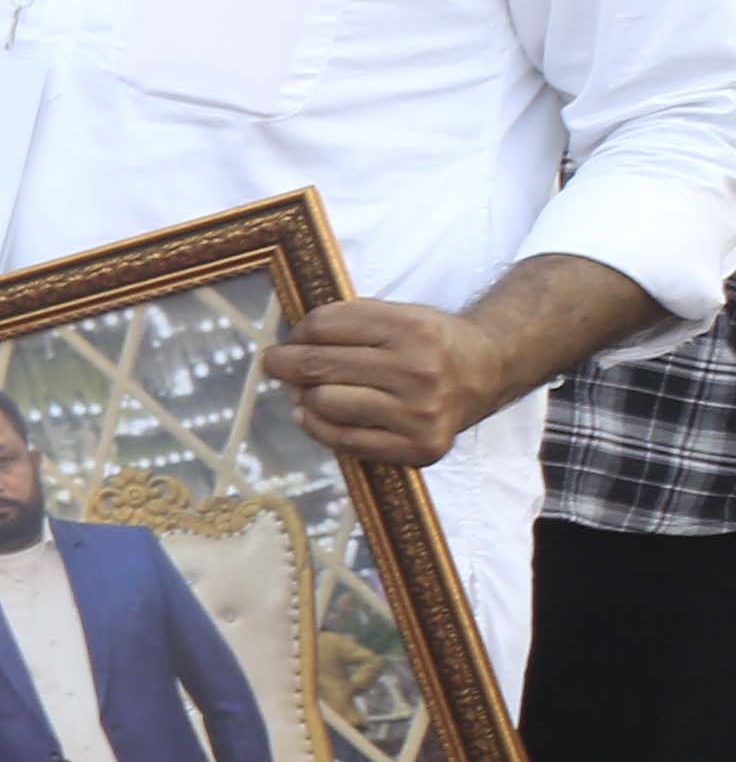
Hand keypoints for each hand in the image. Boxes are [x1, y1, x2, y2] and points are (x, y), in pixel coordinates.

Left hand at [260, 299, 516, 466]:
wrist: (487, 372)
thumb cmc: (430, 343)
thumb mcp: (398, 315)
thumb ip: (347, 323)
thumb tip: (287, 347)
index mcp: (413, 328)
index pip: (324, 325)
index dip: (298, 332)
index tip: (292, 339)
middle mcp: (420, 370)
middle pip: (318, 365)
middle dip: (284, 362)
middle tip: (274, 362)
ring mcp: (421, 412)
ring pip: (324, 402)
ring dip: (305, 396)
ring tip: (309, 390)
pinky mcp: (420, 447)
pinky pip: (344, 440)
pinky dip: (317, 426)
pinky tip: (311, 414)